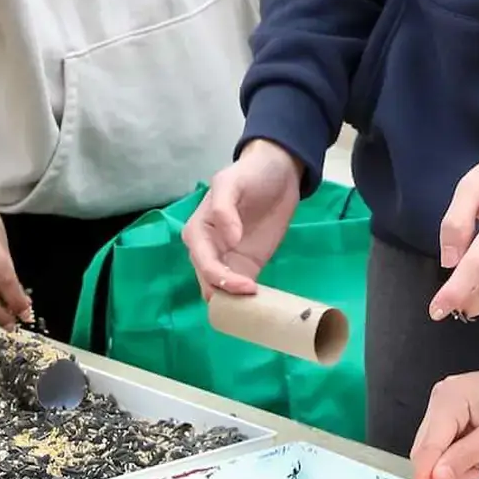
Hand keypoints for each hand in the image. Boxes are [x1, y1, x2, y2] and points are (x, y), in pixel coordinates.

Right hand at [185, 142, 302, 299]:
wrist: (279, 171)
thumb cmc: (249, 173)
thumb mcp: (230, 181)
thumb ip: (224, 208)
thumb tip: (229, 239)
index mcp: (199, 231)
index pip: (203, 262)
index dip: (220, 277)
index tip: (247, 284)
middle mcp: (209, 249)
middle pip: (210, 282)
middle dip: (227, 295)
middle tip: (253, 301)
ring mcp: (229, 259)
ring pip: (222, 290)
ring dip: (235, 302)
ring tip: (258, 307)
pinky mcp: (249, 265)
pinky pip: (242, 288)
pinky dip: (248, 300)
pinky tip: (263, 304)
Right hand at [410, 360, 478, 478]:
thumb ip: (465, 456)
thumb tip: (437, 477)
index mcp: (449, 400)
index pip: (427, 447)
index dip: (422, 478)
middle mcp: (442, 399)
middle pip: (426, 448)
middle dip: (442, 472)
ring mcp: (447, 404)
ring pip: (435, 448)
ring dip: (452, 465)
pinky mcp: (455, 411)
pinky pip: (446, 442)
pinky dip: (458, 457)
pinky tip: (478, 457)